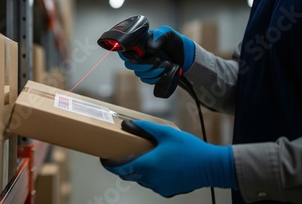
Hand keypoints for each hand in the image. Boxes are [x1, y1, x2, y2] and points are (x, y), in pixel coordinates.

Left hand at [101, 120, 237, 196]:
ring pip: (140, 180)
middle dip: (123, 166)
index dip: (109, 164)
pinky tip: (159, 166)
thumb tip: (126, 124)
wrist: (211, 166)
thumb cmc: (189, 149)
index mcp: (146, 165)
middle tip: (122, 155)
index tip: (104, 159)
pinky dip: (151, 176)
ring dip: (138, 171)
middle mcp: (150, 179)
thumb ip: (144, 128)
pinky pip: (153, 184)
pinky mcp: (168, 191)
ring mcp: (158, 187)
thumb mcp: (166, 133)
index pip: (120, 168)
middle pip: (128, 175)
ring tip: (143, 157)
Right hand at [119, 25, 194, 83]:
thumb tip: (149, 47)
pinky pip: (146, 80)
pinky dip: (156, 78)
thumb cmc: (174, 42)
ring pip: (139, 74)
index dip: (128, 55)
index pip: (124, 50)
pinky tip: (165, 74)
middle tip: (158, 60)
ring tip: (167, 65)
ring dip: (154, 72)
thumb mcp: (168, 34)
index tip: (138, 56)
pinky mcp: (149, 75)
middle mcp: (138, 55)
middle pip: (130, 65)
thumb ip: (159, 36)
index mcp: (138, 43)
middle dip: (144, 65)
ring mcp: (143, 66)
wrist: (186, 56)